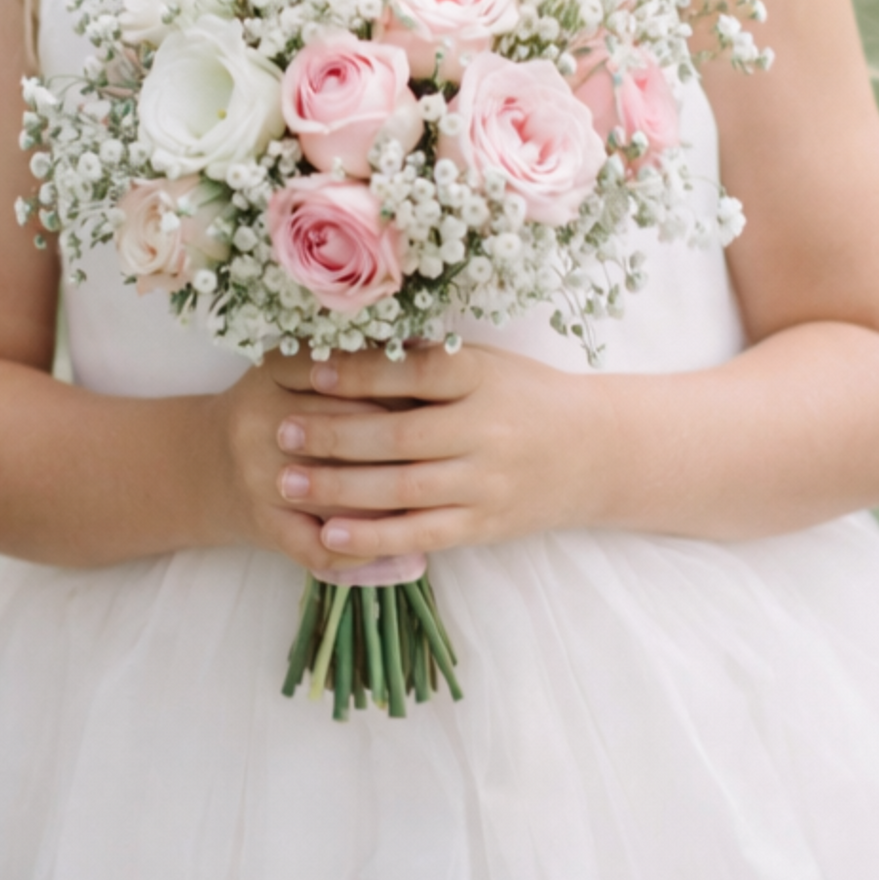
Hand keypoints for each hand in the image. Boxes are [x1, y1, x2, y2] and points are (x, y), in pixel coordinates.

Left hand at [242, 342, 611, 573]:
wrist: (596, 453)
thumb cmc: (526, 396)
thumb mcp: (486, 363)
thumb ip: (428, 359)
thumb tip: (352, 342)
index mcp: (482, 377)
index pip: (412, 372)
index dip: (358, 373)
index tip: (308, 371)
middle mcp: (486, 430)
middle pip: (399, 435)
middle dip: (334, 435)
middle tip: (282, 432)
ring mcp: (485, 483)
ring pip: (403, 488)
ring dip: (340, 488)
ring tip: (288, 482)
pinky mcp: (484, 525)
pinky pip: (421, 534)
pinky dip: (373, 537)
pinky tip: (331, 534)